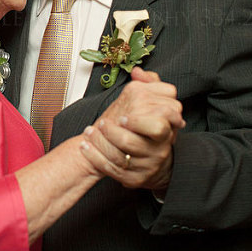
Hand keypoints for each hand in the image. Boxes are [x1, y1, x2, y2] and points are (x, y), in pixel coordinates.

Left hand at [80, 68, 183, 190]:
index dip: (139, 122)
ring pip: (118, 158)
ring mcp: (147, 166)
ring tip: (90, 131)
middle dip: (114, 134)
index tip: (123, 117)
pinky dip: (94, 157)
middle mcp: (159, 150)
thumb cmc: (151, 125)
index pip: (158, 127)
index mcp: (166, 130)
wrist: (152, 155)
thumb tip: (138, 71)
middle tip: (103, 123)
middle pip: (133, 144)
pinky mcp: (134, 179)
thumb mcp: (155, 102)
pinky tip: (85, 145)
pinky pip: (111, 170)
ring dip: (99, 142)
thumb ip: (150, 83)